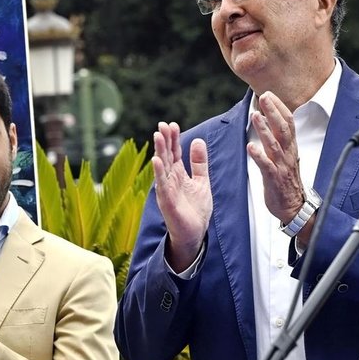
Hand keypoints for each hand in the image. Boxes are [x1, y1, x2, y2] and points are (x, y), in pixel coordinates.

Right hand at [151, 122, 211, 269]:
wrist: (195, 234)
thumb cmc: (195, 210)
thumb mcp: (201, 181)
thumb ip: (199, 163)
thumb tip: (198, 140)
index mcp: (178, 174)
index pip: (174, 152)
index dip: (174, 139)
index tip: (172, 124)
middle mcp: (170, 180)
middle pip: (166, 156)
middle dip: (165, 140)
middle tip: (162, 125)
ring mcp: (167, 190)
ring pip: (162, 167)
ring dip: (160, 151)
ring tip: (158, 136)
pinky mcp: (167, 201)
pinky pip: (162, 184)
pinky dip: (159, 172)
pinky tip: (157, 160)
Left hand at [247, 91, 305, 224]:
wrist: (294, 207)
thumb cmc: (287, 181)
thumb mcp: (286, 156)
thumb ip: (280, 140)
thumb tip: (271, 122)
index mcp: (291, 147)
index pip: (288, 122)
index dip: (279, 107)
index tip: (269, 94)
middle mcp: (288, 154)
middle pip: (283, 129)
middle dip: (273, 111)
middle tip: (264, 96)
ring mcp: (281, 166)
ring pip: (274, 144)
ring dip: (264, 129)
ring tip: (255, 116)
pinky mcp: (273, 179)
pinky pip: (266, 166)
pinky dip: (259, 156)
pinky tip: (251, 147)